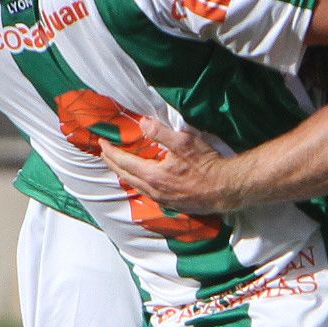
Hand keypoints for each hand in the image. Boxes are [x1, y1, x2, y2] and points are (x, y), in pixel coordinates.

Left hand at [98, 116, 237, 214]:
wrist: (226, 189)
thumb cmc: (207, 164)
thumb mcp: (185, 142)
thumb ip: (161, 132)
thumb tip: (143, 122)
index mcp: (153, 175)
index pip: (124, 162)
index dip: (111, 152)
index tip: (102, 143)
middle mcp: (154, 190)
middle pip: (125, 176)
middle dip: (112, 163)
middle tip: (105, 153)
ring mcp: (162, 199)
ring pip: (135, 186)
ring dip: (124, 174)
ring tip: (118, 165)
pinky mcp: (171, 204)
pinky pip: (147, 192)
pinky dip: (137, 183)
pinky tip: (141, 180)